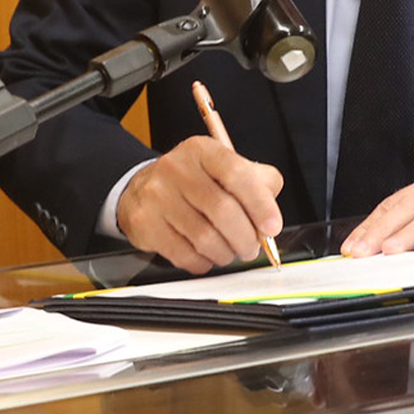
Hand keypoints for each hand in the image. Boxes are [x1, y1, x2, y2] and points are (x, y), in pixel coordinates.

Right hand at [115, 135, 283, 273]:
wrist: (141, 187)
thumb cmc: (192, 181)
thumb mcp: (225, 168)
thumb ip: (258, 184)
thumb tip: (270, 216)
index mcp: (201, 150)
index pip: (236, 174)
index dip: (260, 204)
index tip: (272, 226)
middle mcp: (176, 169)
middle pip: (222, 210)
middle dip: (245, 237)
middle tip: (251, 247)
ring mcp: (157, 196)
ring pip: (204, 238)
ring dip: (225, 253)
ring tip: (229, 251)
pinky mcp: (145, 224)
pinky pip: (184, 255)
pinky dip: (203, 262)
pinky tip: (206, 256)